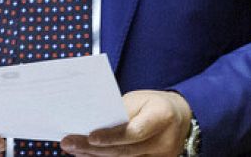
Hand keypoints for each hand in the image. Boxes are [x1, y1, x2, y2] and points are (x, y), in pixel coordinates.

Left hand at [61, 89, 191, 156]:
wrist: (180, 116)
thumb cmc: (154, 104)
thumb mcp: (139, 100)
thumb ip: (120, 113)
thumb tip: (92, 124)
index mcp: (162, 116)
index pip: (134, 132)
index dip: (112, 136)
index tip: (90, 137)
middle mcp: (164, 141)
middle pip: (125, 150)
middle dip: (93, 148)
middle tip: (69, 143)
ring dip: (95, 156)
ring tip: (74, 150)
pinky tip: (89, 156)